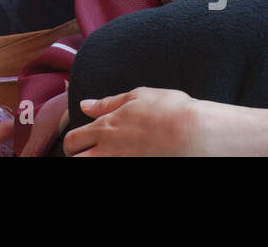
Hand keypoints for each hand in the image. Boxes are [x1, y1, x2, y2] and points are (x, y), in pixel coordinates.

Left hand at [64, 88, 267, 156]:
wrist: (195, 132)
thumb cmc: (169, 109)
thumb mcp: (137, 97)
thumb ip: (107, 103)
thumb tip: (85, 106)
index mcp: (106, 127)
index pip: (73, 140)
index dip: (72, 143)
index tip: (77, 142)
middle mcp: (109, 149)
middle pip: (77, 159)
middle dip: (77, 156)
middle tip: (85, 153)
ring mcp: (122, 162)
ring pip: (92, 167)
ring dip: (92, 161)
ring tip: (102, 156)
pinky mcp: (135, 168)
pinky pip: (114, 171)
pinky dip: (110, 164)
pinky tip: (123, 158)